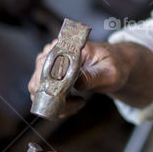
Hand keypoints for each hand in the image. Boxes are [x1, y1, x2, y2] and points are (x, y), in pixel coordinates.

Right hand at [27, 40, 152, 114]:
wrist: (115, 66)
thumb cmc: (114, 66)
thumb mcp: (110, 73)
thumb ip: (93, 77)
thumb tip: (75, 82)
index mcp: (66, 46)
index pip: (46, 67)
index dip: (53, 86)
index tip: (70, 96)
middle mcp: (52, 53)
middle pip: (37, 82)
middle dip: (55, 99)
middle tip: (78, 102)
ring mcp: (48, 65)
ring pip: (38, 92)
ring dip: (56, 103)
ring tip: (79, 102)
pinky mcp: (49, 77)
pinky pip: (44, 96)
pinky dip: (57, 105)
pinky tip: (75, 102)